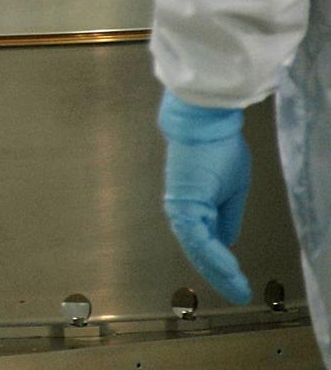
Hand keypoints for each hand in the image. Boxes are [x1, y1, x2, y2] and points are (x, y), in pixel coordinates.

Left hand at [158, 92, 252, 303]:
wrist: (205, 125)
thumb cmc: (219, 149)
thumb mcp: (233, 190)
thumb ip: (227, 217)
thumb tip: (226, 242)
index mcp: (196, 208)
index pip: (206, 245)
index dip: (221, 266)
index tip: (239, 285)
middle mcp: (184, 211)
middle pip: (199, 252)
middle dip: (219, 276)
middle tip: (239, 295)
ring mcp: (180, 209)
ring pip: (197, 249)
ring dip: (217, 270)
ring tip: (237, 288)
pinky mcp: (181, 204)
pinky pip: (197, 237)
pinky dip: (212, 254)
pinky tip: (228, 269)